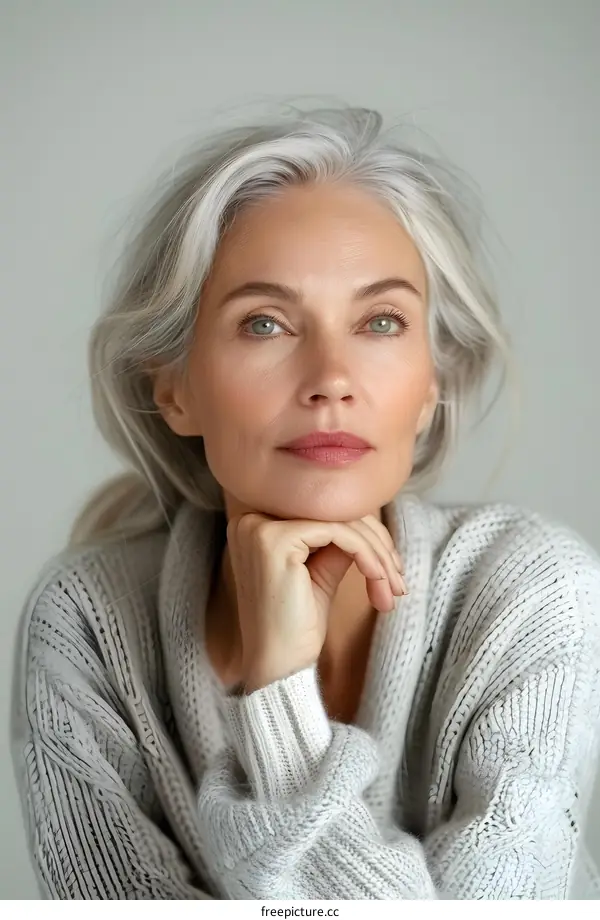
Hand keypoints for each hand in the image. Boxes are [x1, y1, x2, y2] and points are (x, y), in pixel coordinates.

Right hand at [225, 512, 406, 690]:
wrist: (280, 668)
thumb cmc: (298, 626)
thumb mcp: (321, 572)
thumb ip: (337, 541)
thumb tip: (367, 520)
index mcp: (257, 526)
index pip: (321, 511)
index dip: (364, 534)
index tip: (389, 567)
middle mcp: (251, 521)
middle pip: (332, 512)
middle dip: (376, 544)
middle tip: (397, 580)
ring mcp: (261, 528)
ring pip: (341, 522)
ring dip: (378, 554)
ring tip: (393, 588)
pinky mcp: (276, 540)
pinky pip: (339, 533)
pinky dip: (368, 556)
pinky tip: (379, 581)